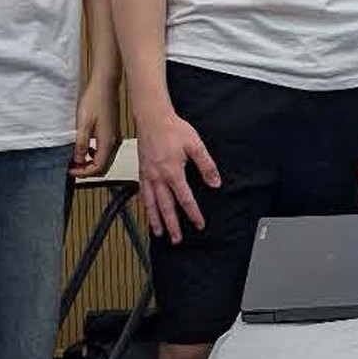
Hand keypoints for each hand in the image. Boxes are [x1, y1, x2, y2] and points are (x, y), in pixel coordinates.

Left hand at [69, 78, 120, 178]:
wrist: (105, 85)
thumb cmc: (94, 100)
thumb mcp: (83, 123)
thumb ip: (81, 144)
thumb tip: (78, 160)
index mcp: (108, 141)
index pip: (98, 167)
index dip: (83, 173)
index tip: (70, 170)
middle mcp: (114, 142)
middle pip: (104, 166)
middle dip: (87, 170)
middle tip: (72, 167)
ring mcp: (115, 137)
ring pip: (105, 159)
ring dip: (91, 163)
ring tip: (76, 159)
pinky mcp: (113, 132)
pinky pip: (106, 150)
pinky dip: (95, 154)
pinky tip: (86, 147)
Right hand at [136, 104, 219, 243]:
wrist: (153, 118)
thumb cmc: (173, 129)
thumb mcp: (196, 145)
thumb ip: (206, 166)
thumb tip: (215, 182)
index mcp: (173, 172)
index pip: (185, 199)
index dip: (193, 214)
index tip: (199, 224)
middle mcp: (158, 177)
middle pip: (166, 207)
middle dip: (172, 225)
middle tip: (176, 239)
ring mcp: (148, 175)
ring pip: (151, 204)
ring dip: (155, 220)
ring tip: (159, 233)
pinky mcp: (142, 172)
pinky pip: (143, 194)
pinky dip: (145, 206)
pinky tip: (148, 212)